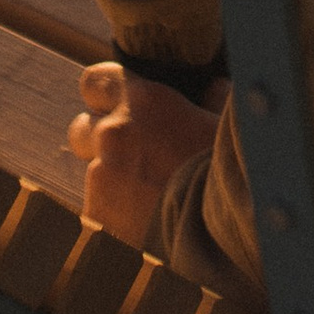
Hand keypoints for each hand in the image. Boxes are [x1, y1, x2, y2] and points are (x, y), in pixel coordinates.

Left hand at [66, 58, 219, 248]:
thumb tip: (215, 88)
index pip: (96, 81)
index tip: (117, 107)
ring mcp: (99, 176)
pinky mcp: (94, 216)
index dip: (106, 95)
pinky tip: (140, 225)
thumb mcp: (224, 125)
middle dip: (100, 140)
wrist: (217, 233)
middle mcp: (113, 133)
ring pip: (91, 173)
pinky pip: (94, 210)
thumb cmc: (230, 171)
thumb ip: (212, 101)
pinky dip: (111, 217)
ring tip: (144, 200)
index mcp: (143, 100)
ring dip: (110, 181)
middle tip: (131, 158)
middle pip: (83, 128)